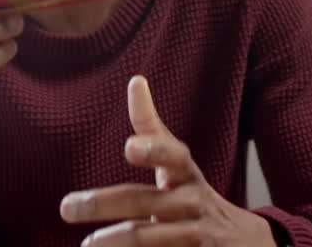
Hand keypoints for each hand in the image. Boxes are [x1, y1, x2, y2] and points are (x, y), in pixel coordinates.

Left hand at [60, 76, 274, 245]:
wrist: (243, 244)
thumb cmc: (192, 195)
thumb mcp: (177, 162)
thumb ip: (151, 129)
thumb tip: (136, 80)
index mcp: (185, 173)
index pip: (173, 156)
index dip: (153, 151)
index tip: (129, 147)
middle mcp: (193, 202)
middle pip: (146, 202)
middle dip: (104, 204)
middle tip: (67, 208)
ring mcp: (198, 236)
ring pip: (151, 238)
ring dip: (116, 241)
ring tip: (87, 245)